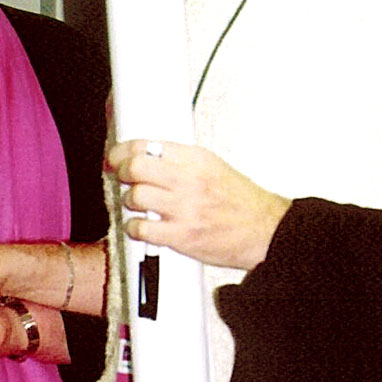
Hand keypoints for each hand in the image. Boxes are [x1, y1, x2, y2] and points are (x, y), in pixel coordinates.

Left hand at [106, 139, 290, 270]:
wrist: (266, 231)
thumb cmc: (242, 202)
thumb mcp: (214, 166)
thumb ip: (182, 161)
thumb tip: (149, 155)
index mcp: (196, 159)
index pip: (147, 144)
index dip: (122, 150)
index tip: (116, 156)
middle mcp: (189, 181)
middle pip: (136, 167)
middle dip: (122, 172)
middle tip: (122, 177)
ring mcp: (185, 209)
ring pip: (135, 197)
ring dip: (130, 201)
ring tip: (137, 204)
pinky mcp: (182, 236)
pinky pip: (142, 229)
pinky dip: (135, 228)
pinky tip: (142, 226)